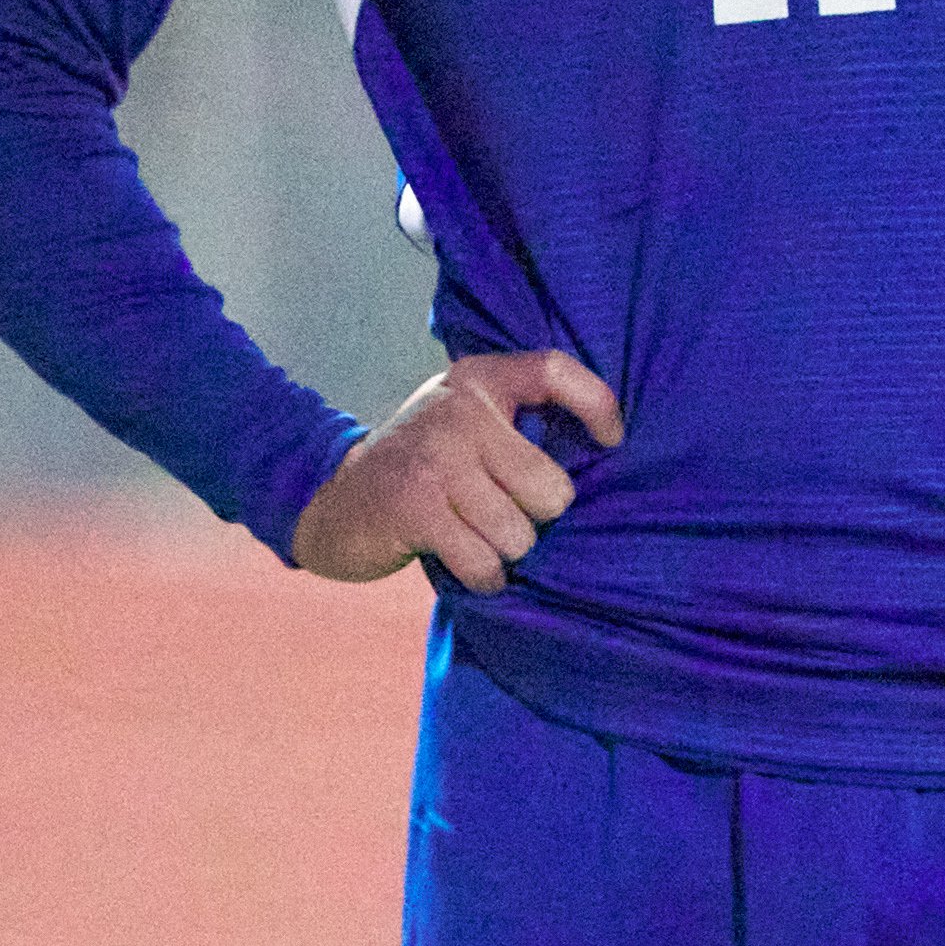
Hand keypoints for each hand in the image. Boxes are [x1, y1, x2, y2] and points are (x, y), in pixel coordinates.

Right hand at [291, 349, 623, 590]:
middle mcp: (460, 407)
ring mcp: (437, 456)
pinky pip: (484, 561)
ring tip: (472, 535)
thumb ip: (517, 423)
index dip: (597, 403)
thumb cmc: (420, 465)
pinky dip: (483, 575)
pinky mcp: (416, 507)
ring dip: (503, 552)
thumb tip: (601, 452)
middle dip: (533, 518)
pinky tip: (462, 560)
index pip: (553, 370)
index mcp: (479, 379)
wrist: (332, 497)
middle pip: (550, 489)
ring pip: (519, 532)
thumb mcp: (465, 422)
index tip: (612, 442)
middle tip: (498, 515)